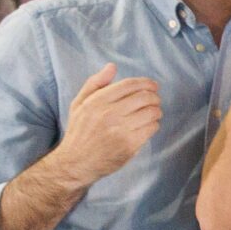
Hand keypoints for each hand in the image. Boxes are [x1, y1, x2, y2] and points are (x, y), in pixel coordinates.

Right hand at [56, 63, 160, 182]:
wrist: (74, 163)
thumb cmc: (79, 131)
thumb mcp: (79, 104)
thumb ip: (95, 84)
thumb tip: (112, 66)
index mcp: (96, 102)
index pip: (130, 85)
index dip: (146, 83)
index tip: (153, 86)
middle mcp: (108, 114)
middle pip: (145, 97)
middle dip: (154, 97)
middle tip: (154, 101)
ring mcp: (119, 130)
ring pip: (152, 112)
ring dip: (156, 111)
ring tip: (151, 113)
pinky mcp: (129, 145)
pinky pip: (151, 128)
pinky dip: (153, 125)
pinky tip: (146, 127)